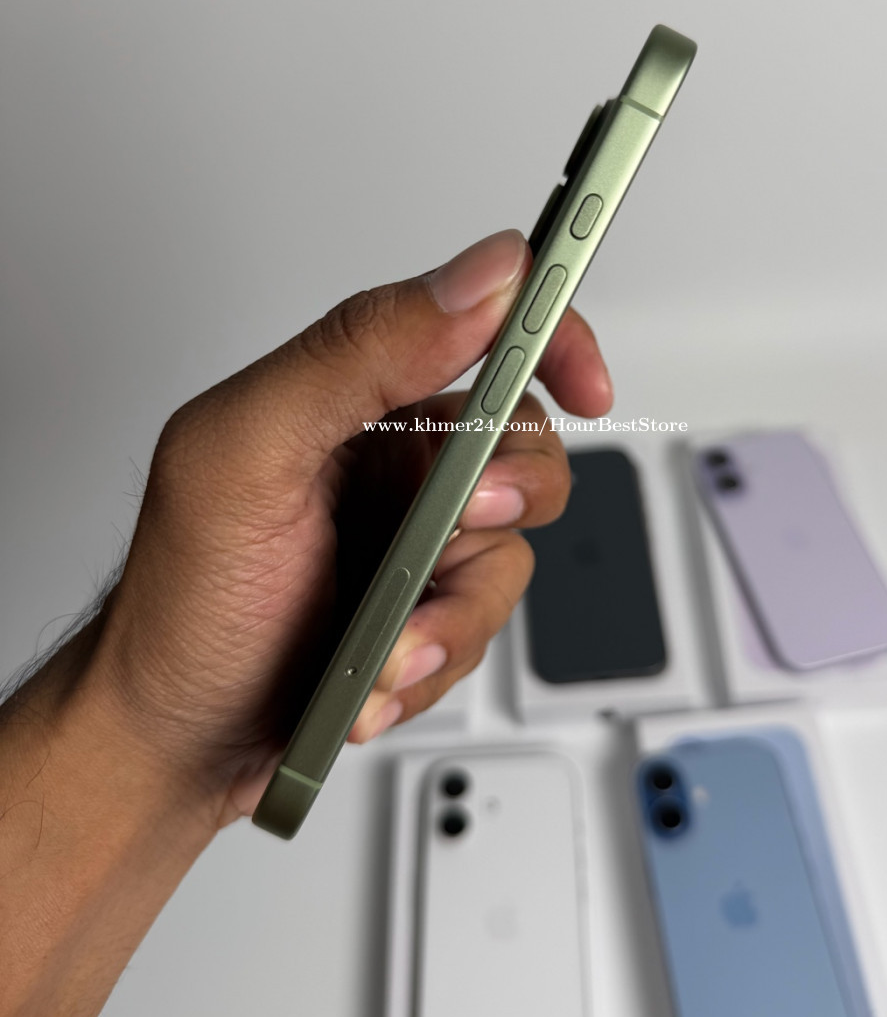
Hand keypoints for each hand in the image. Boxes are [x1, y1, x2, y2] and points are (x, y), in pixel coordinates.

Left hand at [90, 229, 611, 828]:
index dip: (549, 337)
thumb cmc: (182, 598)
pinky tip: (374, 676)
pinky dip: (435, 661)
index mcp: (353, 396)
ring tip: (383, 645)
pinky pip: (486, 628)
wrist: (171, 739)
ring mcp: (414, 542)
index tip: (585, 380)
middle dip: (507, 500)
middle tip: (457, 530)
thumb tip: (478, 278)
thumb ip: (358, 353)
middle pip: (521, 446)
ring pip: (511, 554)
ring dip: (453, 612)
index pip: (477, 326)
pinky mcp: (427, 613)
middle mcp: (393, 461)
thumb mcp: (248, 453)